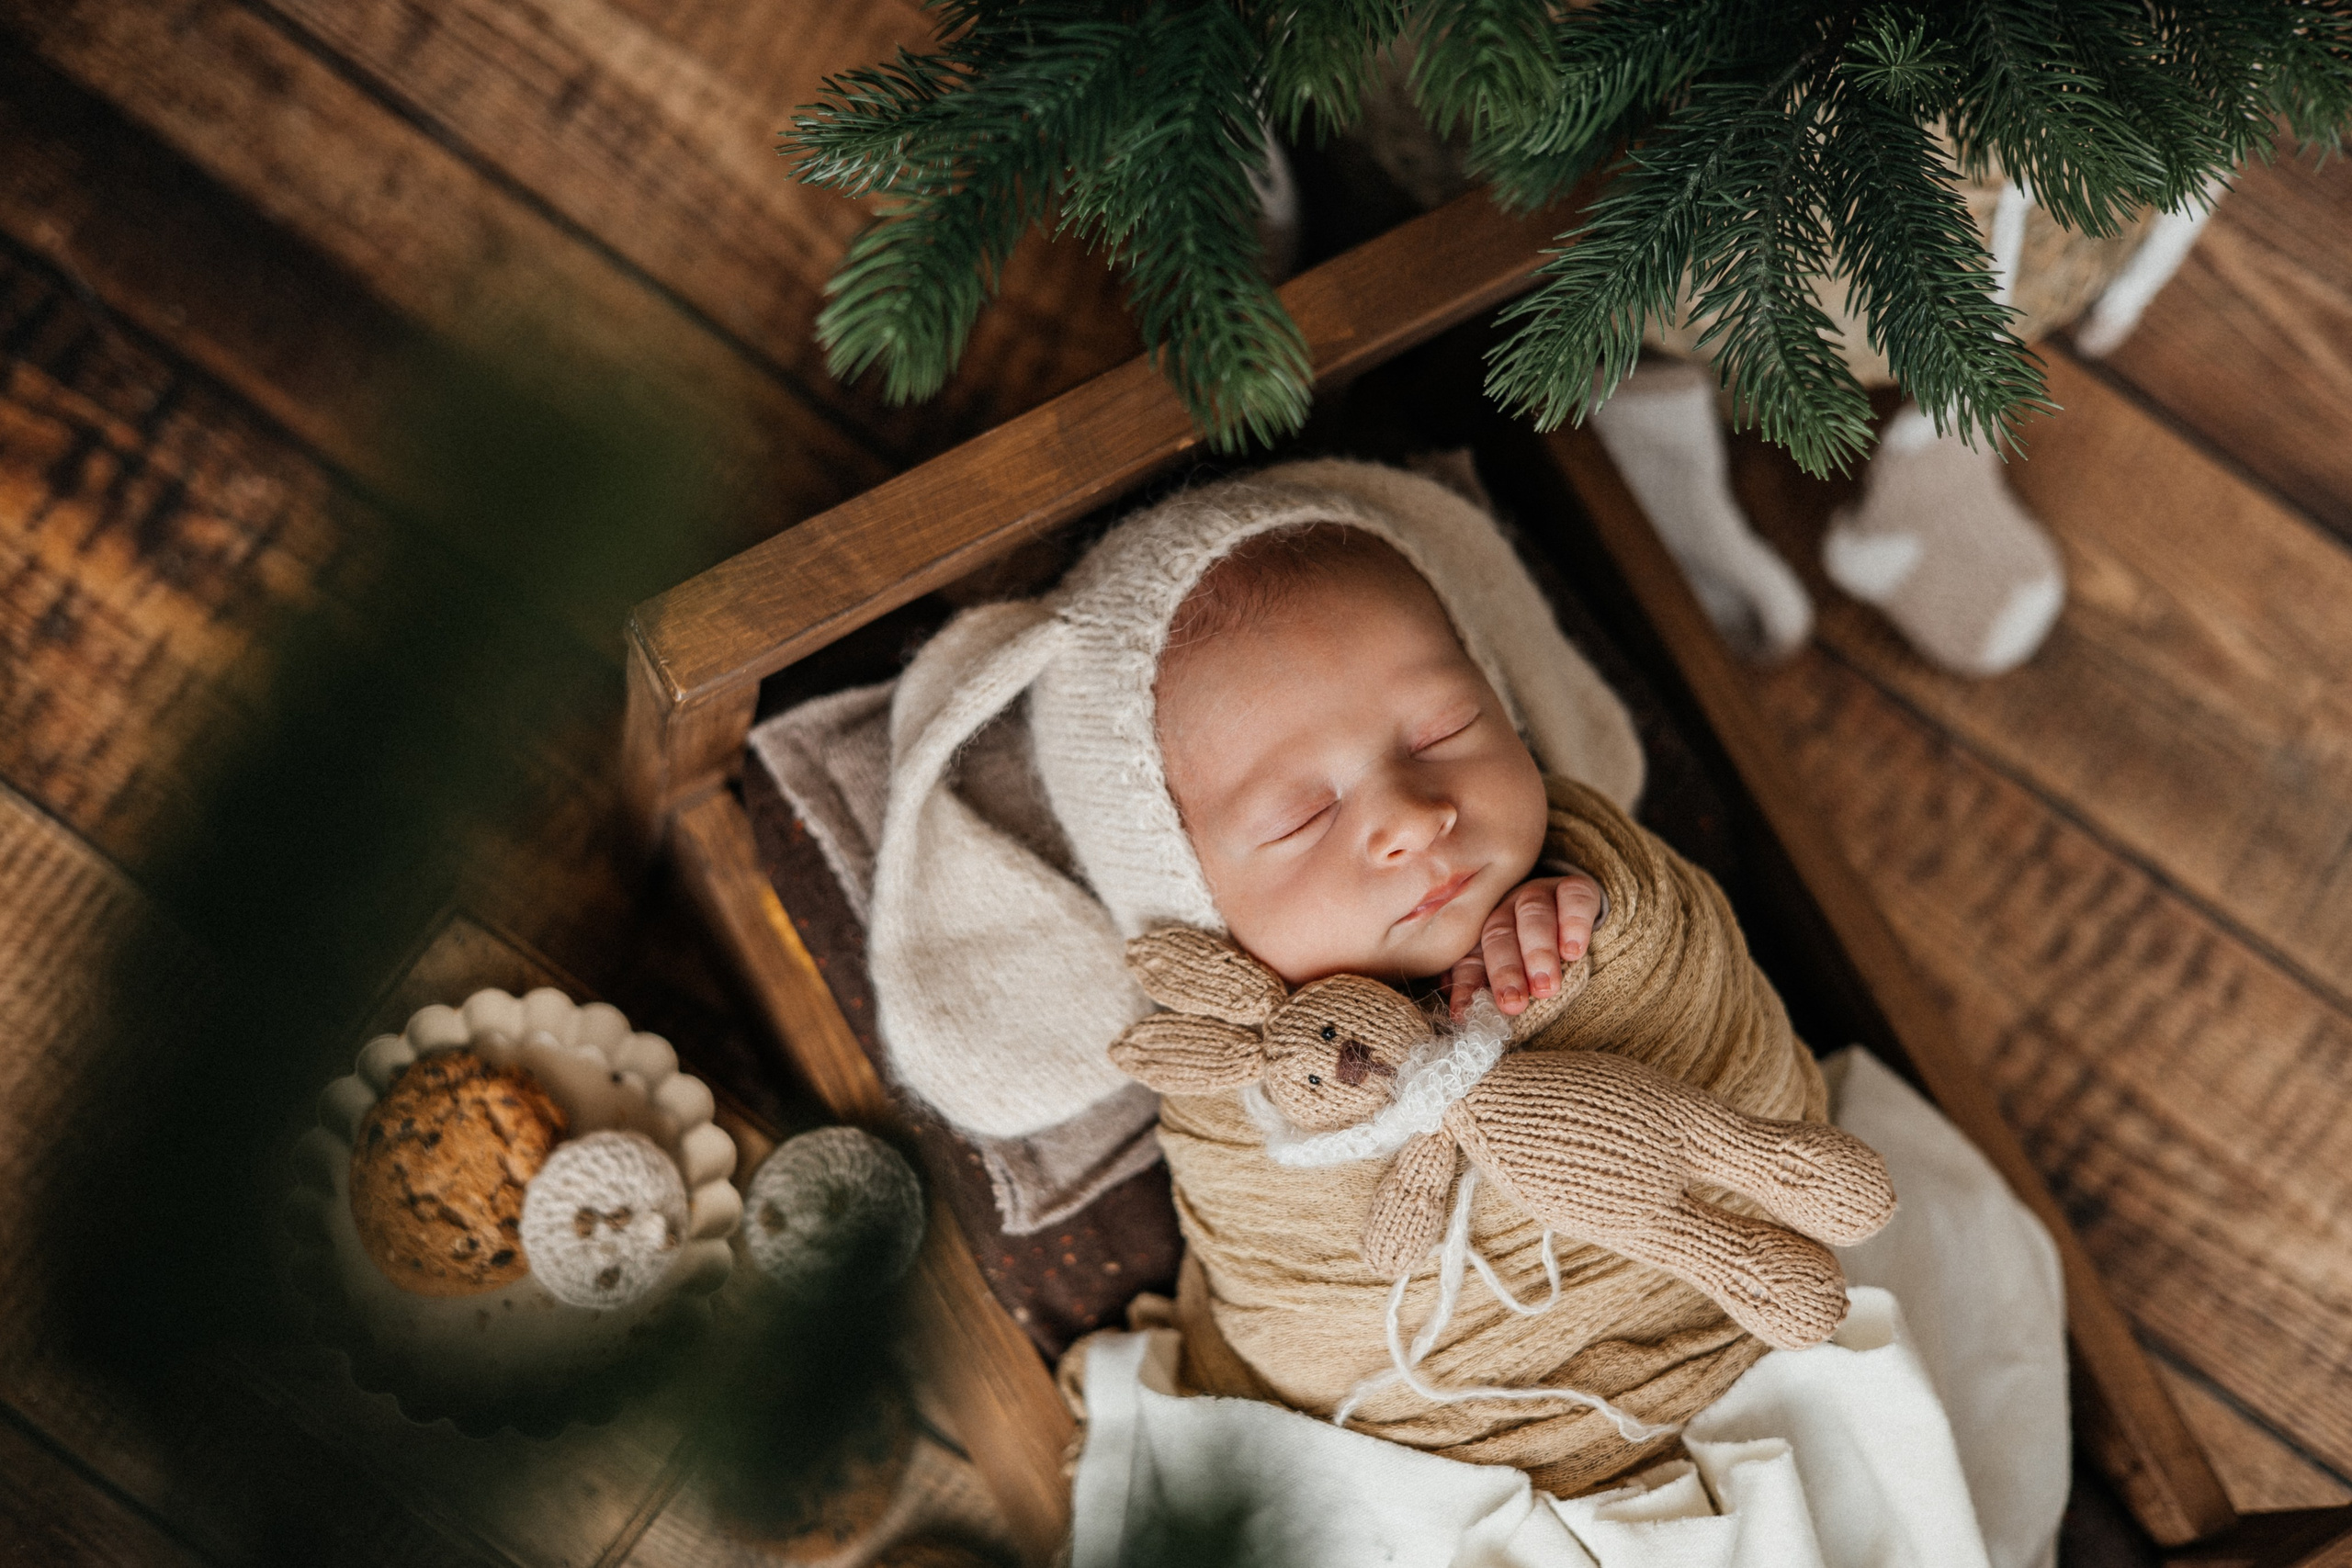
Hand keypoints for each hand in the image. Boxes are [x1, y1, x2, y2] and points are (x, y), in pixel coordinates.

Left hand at [1446, 873, 1602, 1019]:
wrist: (1576, 923)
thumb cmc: (1536, 960)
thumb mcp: (1513, 980)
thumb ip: (1486, 992)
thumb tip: (1461, 1014)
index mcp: (1483, 936)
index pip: (1470, 961)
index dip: (1467, 987)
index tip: (1465, 1014)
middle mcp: (1505, 909)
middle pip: (1499, 933)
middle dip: (1505, 970)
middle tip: (1514, 1003)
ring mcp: (1538, 894)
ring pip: (1533, 913)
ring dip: (1538, 951)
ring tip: (1546, 986)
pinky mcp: (1573, 887)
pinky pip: (1573, 897)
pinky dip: (1573, 923)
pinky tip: (1574, 951)